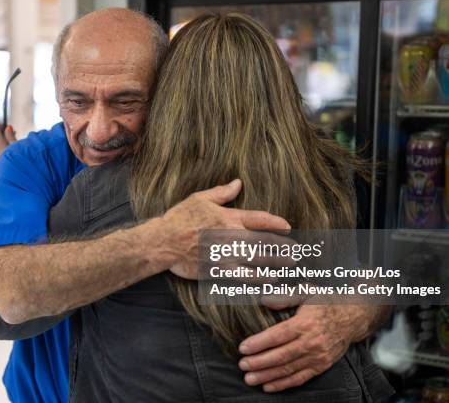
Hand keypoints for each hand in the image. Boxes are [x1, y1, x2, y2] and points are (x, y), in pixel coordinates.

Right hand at [157, 180, 291, 279]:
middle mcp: (232, 236)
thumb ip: (222, 193)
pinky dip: (260, 278)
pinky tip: (271, 279)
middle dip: (284, 246)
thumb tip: (238, 183)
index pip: (260, 220)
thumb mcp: (200, 199)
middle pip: (265, 242)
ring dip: (278, 262)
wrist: (164, 242)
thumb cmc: (180, 218)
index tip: (288, 227)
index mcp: (229, 217)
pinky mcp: (220, 270)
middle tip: (298, 251)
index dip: (277, 223)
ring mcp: (227, 255)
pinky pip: (245, 276)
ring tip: (291, 263)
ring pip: (259, 259)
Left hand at [237, 304, 373, 392]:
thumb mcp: (307, 291)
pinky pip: (300, 378)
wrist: (354, 317)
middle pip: (281, 356)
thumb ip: (285, 296)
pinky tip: (268, 386)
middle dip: (259, 362)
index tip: (242, 348)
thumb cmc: (326, 302)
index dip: (259, 343)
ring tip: (250, 379)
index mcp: (305, 323)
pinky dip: (283, 384)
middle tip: (242, 365)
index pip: (277, 335)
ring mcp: (317, 356)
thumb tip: (265, 300)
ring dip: (267, 376)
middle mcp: (312, 342)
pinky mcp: (321, 366)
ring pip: (288, 369)